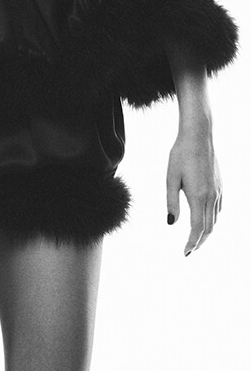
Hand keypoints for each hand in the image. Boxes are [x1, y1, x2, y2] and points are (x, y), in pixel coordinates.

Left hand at [166, 128, 222, 255]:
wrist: (198, 136)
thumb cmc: (180, 155)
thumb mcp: (170, 178)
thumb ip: (171, 201)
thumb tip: (170, 223)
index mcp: (198, 196)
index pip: (197, 228)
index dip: (192, 243)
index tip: (185, 253)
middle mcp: (211, 196)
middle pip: (208, 228)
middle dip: (199, 241)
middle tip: (189, 250)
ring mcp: (218, 191)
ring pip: (215, 219)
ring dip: (206, 232)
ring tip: (195, 238)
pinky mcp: (220, 185)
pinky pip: (218, 209)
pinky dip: (212, 219)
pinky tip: (205, 218)